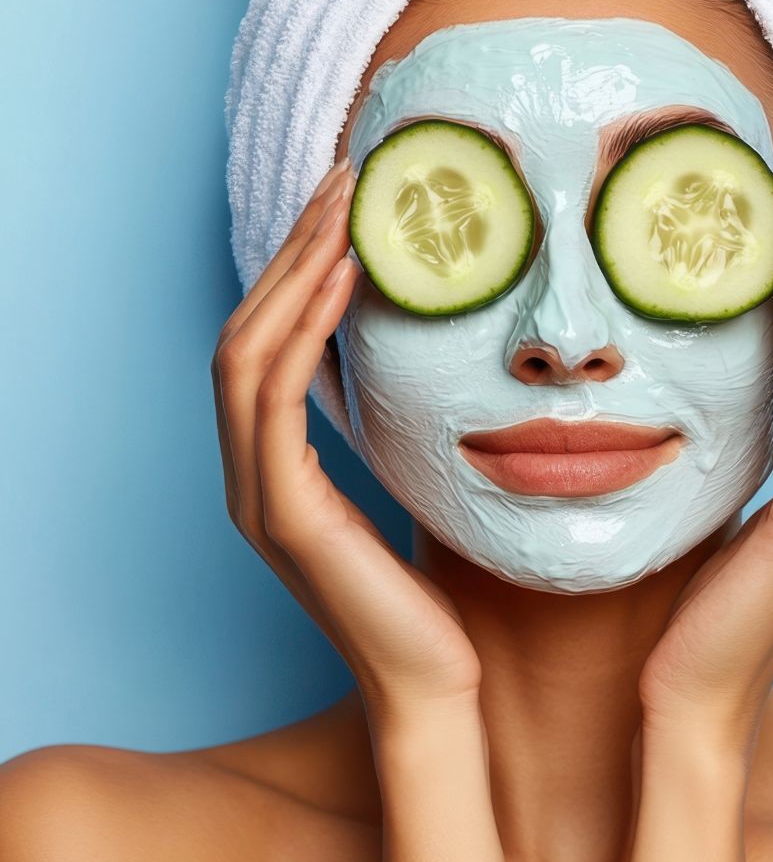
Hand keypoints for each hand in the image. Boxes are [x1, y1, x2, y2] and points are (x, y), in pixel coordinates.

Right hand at [210, 159, 482, 725]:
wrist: (436, 681)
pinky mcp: (282, 516)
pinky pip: (276, 401)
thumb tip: (426, 353)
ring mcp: (256, 496)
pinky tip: (346, 278)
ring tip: (346, 208)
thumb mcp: (408, 485)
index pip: (266, 342)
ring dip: (293, 272)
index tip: (348, 206)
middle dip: (291, 249)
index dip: (296, 267)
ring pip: (246, 355)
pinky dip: (305, 329)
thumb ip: (391, 427)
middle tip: (346, 180)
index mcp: (275, 467)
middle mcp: (250, 474)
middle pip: (246, 332)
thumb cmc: (431, 589)